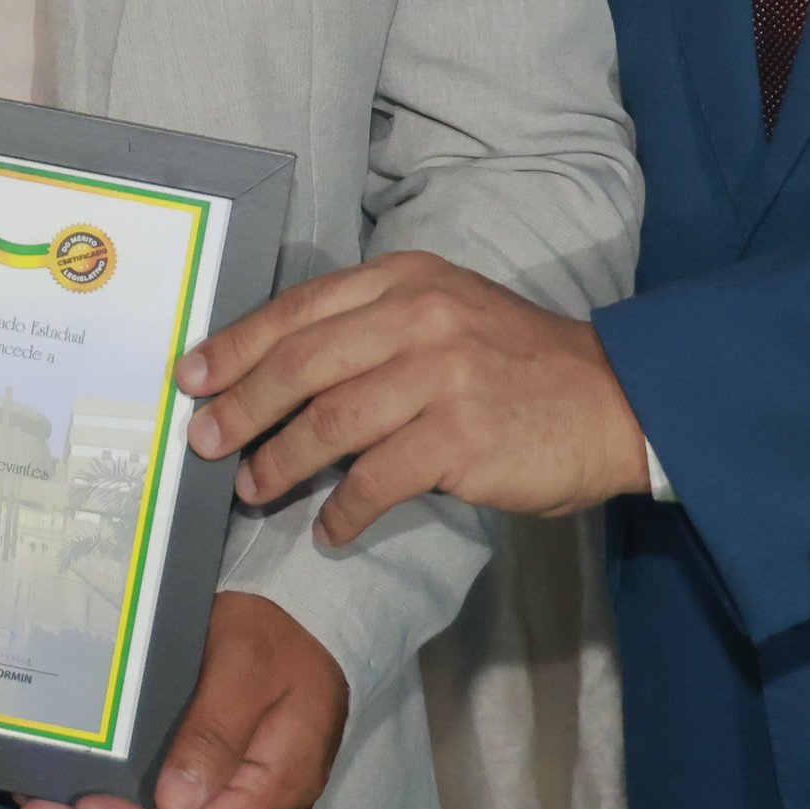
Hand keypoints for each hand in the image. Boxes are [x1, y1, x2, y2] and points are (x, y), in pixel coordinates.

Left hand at [18, 593, 342, 808]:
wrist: (303, 623)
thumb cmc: (274, 636)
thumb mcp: (245, 662)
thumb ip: (216, 731)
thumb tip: (175, 805)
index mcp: (282, 781)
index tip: (87, 807)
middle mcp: (268, 807)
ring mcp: (248, 803)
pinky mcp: (227, 790)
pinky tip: (80, 802)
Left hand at [181, 251, 648, 538]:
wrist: (616, 400)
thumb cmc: (517, 364)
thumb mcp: (446, 315)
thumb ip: (373, 329)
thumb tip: (279, 373)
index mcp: (407, 279)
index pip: (300, 308)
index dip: (238, 344)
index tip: (193, 376)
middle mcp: (420, 318)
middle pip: (302, 362)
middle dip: (242, 405)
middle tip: (204, 441)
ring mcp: (442, 376)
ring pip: (330, 422)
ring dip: (281, 462)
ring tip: (255, 488)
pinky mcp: (462, 437)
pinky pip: (377, 480)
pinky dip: (344, 510)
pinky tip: (330, 529)